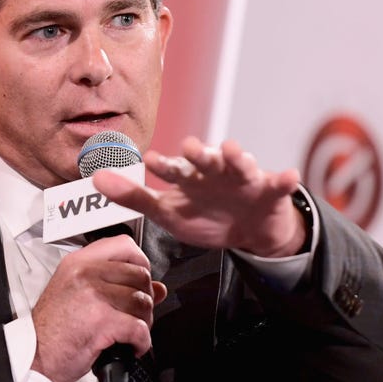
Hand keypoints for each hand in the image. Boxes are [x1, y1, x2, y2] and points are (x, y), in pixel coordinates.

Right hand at [30, 235, 167, 381]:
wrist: (34, 357)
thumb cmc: (52, 329)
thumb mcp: (77, 294)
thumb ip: (116, 285)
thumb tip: (158, 289)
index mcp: (78, 263)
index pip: (124, 245)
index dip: (140, 262)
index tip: (139, 280)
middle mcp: (86, 274)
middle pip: (140, 275)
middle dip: (145, 298)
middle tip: (135, 314)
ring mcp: (94, 296)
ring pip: (143, 302)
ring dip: (145, 321)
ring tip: (132, 331)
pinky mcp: (102, 322)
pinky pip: (139, 328)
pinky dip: (142, 342)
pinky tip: (132, 346)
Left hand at [93, 136, 306, 257]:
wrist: (248, 232)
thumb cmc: (204, 216)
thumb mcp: (167, 212)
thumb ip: (133, 196)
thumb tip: (94, 179)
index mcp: (190, 176)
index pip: (174, 169)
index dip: (163, 165)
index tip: (149, 160)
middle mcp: (215, 171)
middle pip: (206, 159)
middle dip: (199, 153)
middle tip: (189, 148)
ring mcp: (244, 179)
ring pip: (241, 164)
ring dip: (238, 156)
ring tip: (233, 151)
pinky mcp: (270, 191)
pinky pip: (279, 184)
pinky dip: (284, 179)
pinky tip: (288, 176)